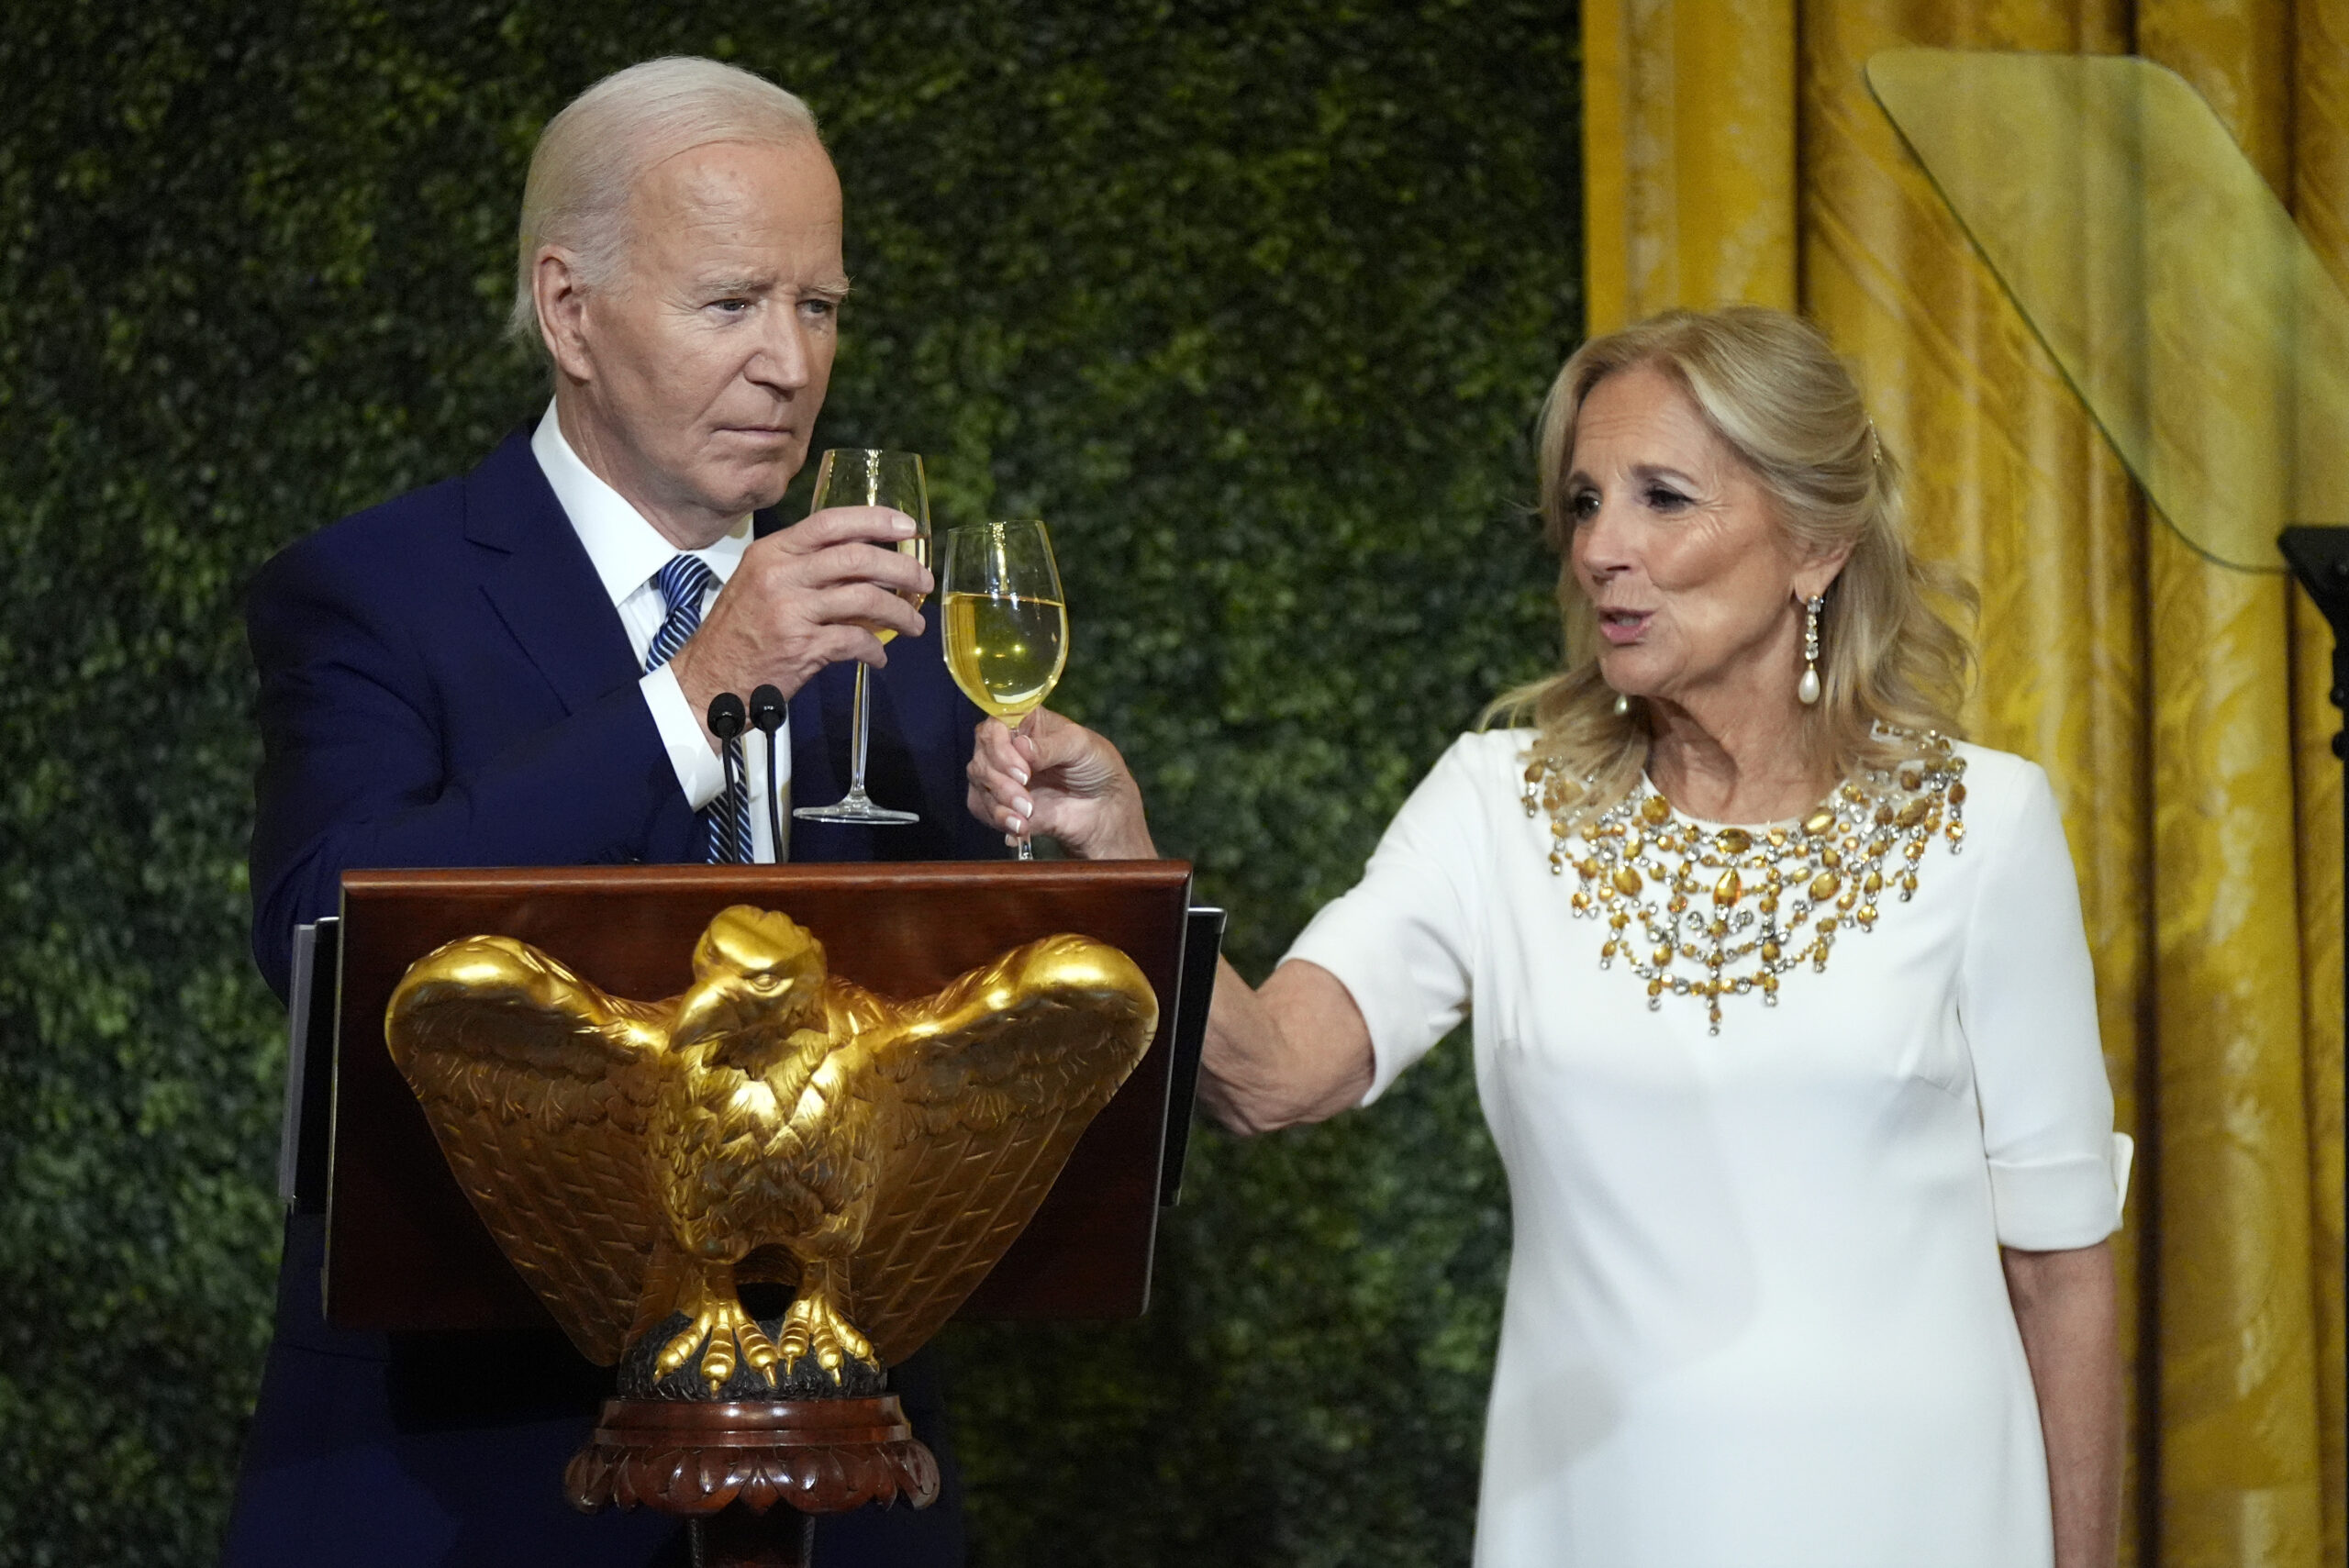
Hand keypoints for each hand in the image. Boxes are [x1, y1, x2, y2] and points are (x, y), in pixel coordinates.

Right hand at [667, 506, 930, 743]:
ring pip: (865, 598)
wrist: (708, 680)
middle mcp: (781, 575)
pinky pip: (855, 640)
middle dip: (901, 568)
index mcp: (772, 553)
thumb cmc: (738, 633)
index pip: (830, 522)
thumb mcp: (761, 583)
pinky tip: (879, 656)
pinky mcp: (801, 647)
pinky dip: (875, 649)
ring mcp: (791, 610)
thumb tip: (862, 562)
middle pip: (857, 558)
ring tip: (914, 625)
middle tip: (922, 581)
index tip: (908, 528)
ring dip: (899, 613)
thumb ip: (804, 567)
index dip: (875, 520)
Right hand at [966, 708, 1157, 858]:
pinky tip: (1019, 826)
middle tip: (1026, 796)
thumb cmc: (1096, 766)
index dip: (1000, 747)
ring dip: (1000, 801)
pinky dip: (999, 818)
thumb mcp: (1081, 746)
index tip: (1023, 771)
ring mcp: (1002, 775)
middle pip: (982, 756)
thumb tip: (1021, 746)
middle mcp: (1007, 746)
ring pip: (980, 782)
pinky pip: (983, 808)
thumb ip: (1050, 746)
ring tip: (1028, 813)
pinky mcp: (1001, 803)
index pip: (994, 725)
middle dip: (1001, 780)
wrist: (1105, 808)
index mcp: (1025, 723)